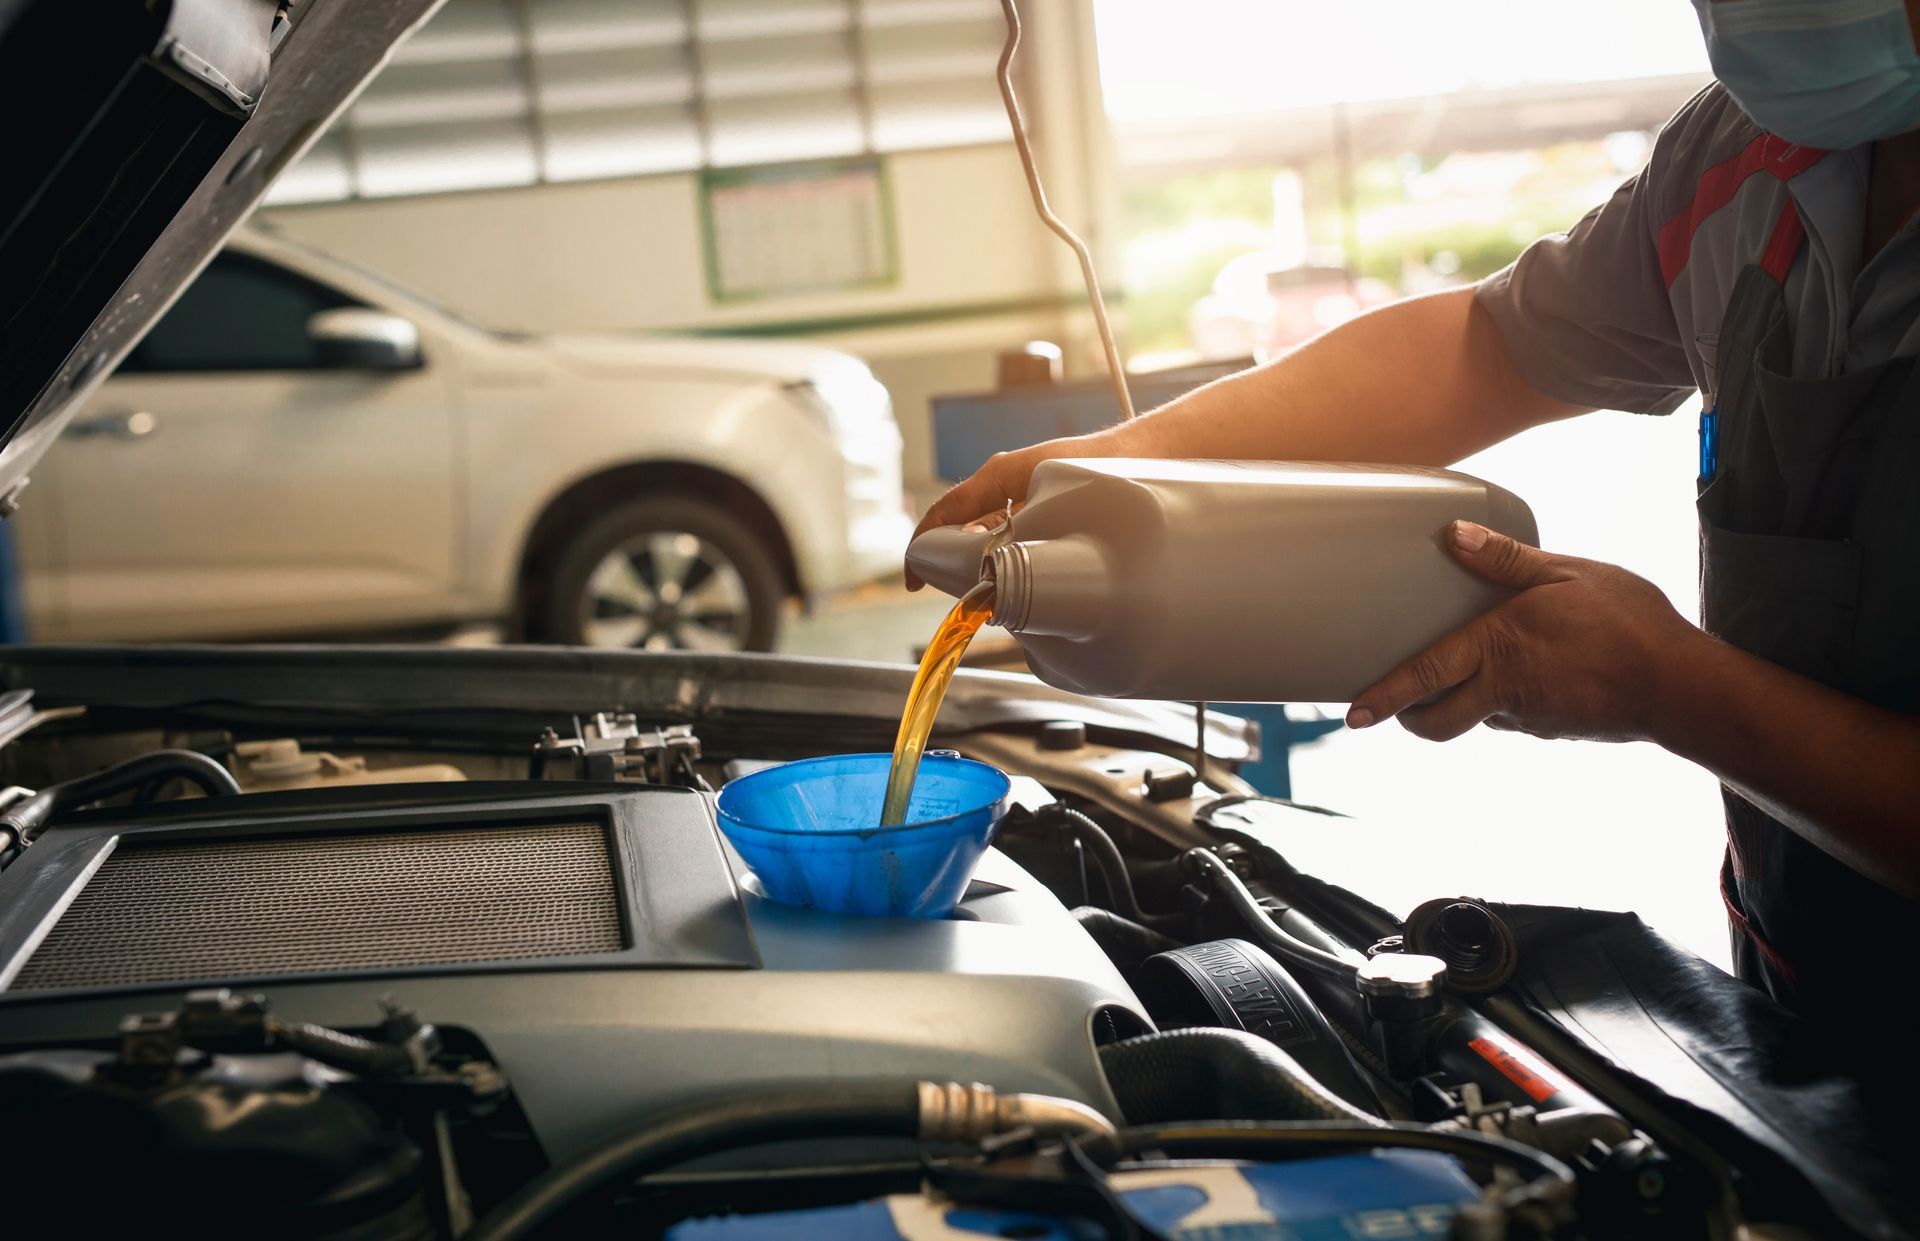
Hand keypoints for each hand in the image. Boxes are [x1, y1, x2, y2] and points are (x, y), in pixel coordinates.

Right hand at [906, 432, 1114, 588]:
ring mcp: (1021, 492)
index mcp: (997, 475)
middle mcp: (1003, 481)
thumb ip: (1009, 536)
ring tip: (995, 590)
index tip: (915, 581)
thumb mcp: (1048, 508)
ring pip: (987, 533)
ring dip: (984, 561)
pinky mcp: (1040, 503)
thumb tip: (982, 569)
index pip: (944, 513)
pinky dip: (1007, 556)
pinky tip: (1023, 577)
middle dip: (956, 561)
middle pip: (962, 527)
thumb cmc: (1102, 471)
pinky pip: (1010, 533)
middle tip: (966, 596)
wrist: (1148, 454)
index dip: (923, 549)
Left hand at [1346, 521, 1697, 742]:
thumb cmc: (1627, 622)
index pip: (1423, 677)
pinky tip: (1530, 672)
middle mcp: (1503, 690)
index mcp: (1497, 647)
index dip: (1385, 698)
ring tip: (1473, 669)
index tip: (1354, 714)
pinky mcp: (1553, 729)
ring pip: (1477, 716)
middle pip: (1438, 722)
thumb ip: (1505, 559)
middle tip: (1396, 707)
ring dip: (1465, 700)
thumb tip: (1453, 535)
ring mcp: (1528, 716)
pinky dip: (1506, 699)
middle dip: (1410, 719)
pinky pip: (1514, 715)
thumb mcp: (1566, 573)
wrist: (1680, 686)